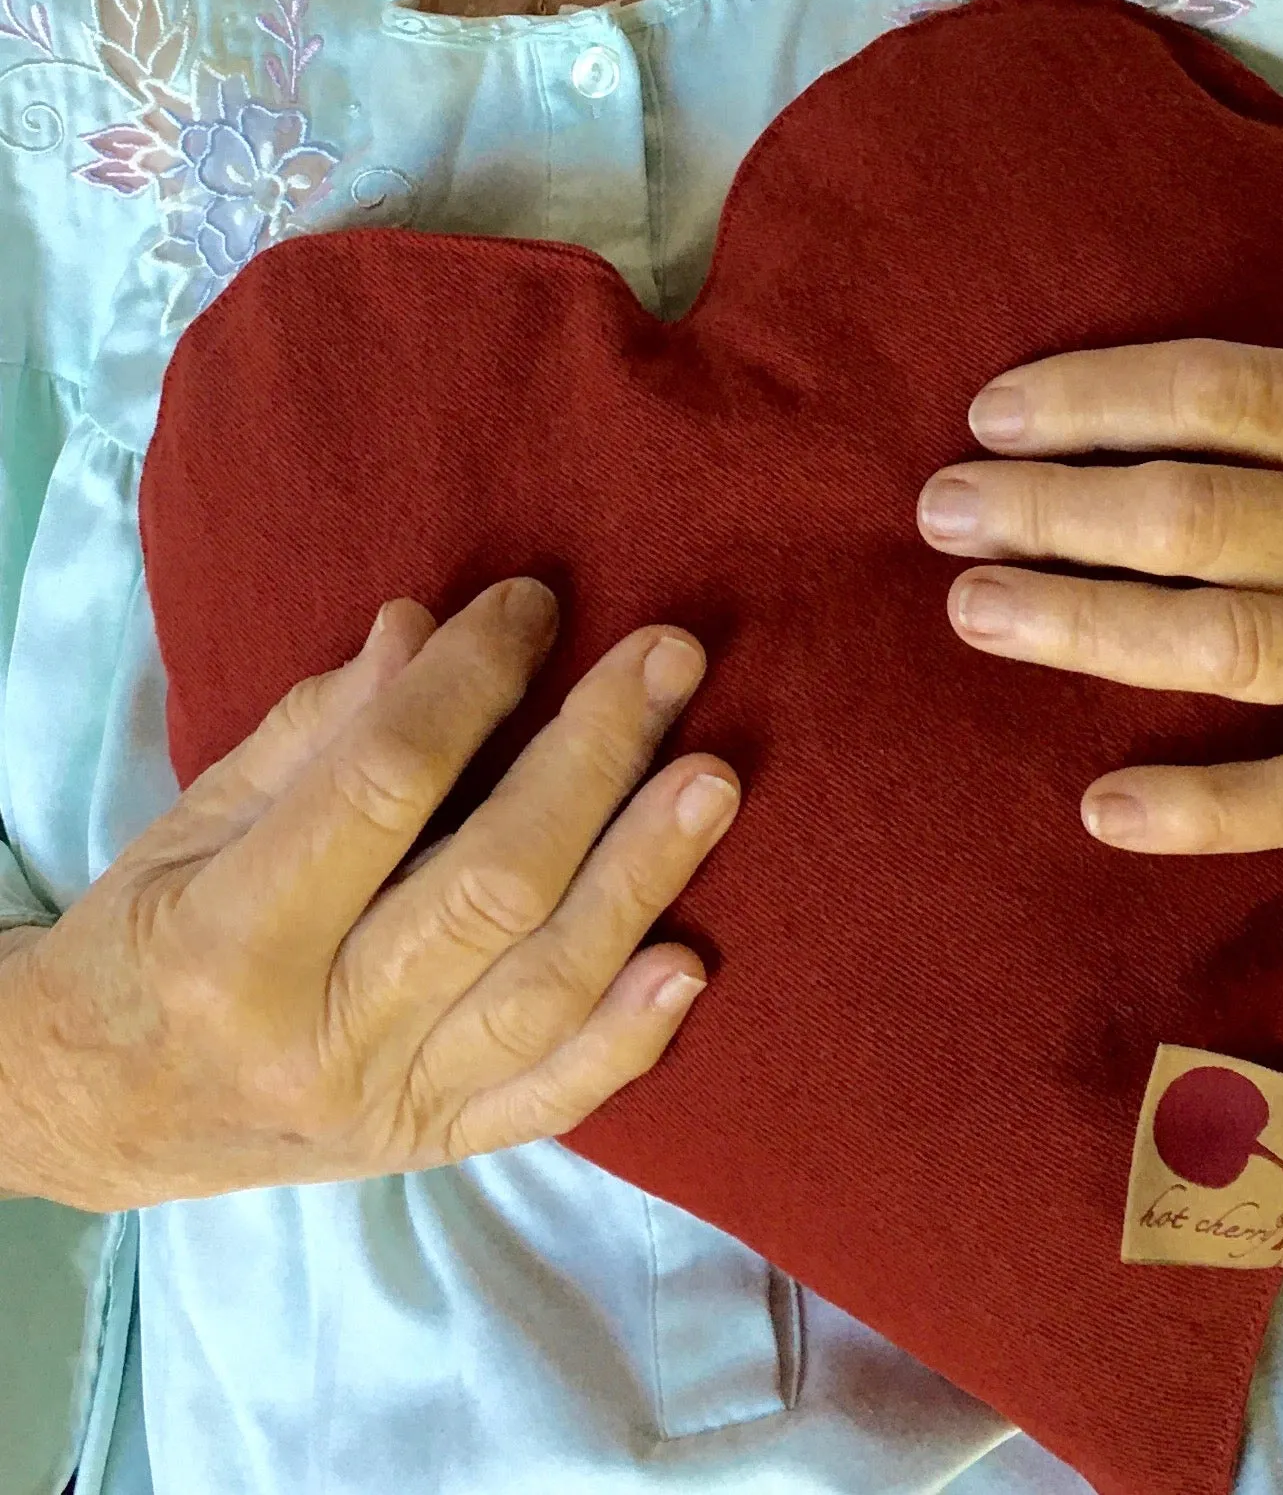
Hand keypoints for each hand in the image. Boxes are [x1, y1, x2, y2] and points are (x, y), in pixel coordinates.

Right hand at [0, 582, 737, 1211]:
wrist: (102, 1115)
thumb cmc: (149, 941)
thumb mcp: (195, 823)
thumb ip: (312, 733)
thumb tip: (424, 631)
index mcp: (229, 939)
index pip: (383, 786)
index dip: (471, 682)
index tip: (534, 605)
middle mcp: (316, 1037)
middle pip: (493, 884)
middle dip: (592, 758)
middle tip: (667, 658)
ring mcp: (388, 1105)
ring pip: (543, 988)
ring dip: (640, 876)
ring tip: (713, 779)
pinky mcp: (438, 1146)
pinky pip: (550, 1100)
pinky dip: (626, 1037)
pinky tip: (691, 962)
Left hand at [917, 148, 1282, 853]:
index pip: (1234, 394)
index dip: (1103, 396)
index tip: (998, 410)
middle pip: (1200, 514)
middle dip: (1054, 509)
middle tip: (937, 510)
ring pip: (1230, 640)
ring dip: (1088, 628)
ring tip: (973, 612)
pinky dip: (1210, 809)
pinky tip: (1103, 809)